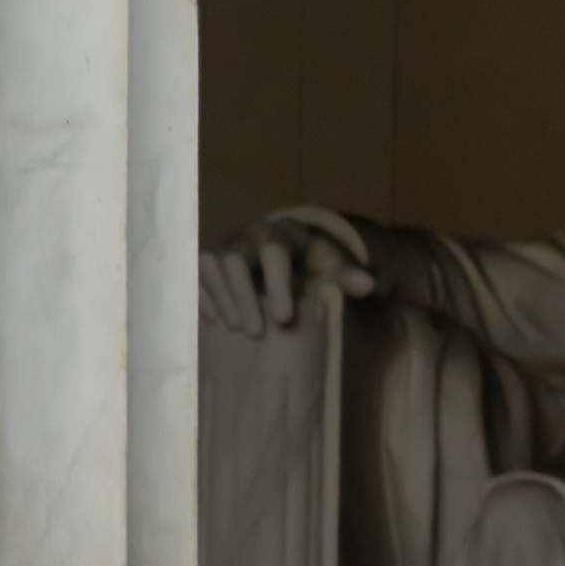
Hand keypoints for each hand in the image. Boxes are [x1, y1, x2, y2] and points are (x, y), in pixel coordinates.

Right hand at [198, 207, 375, 337]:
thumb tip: (369, 285)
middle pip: (235, 258)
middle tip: (256, 333)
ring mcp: (225, 246)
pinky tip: (212, 322)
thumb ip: (347, 275)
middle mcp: (248, 235)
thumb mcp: (332, 267)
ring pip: (211, 264)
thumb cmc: (312, 263)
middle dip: (244, 295)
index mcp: (282, 233)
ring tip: (235, 329)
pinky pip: (196, 274)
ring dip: (222, 297)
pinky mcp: (209, 262)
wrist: (288, 253)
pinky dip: (203, 296)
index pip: (274, 251)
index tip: (284, 319)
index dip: (277, 284)